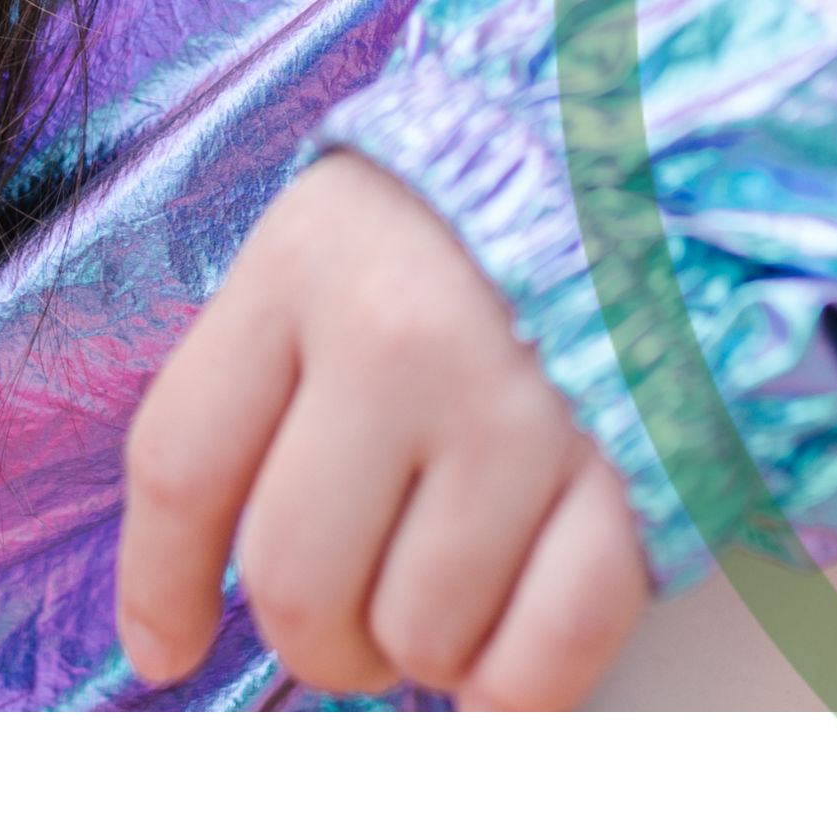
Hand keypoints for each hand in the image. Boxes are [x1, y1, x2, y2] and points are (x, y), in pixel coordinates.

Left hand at [113, 151, 654, 708]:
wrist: (673, 146)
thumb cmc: (487, 216)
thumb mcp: (338, 244)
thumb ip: (261, 388)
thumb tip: (182, 606)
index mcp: (307, 266)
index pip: (183, 469)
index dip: (163, 588)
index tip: (169, 647)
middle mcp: (404, 337)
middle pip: (297, 581)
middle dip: (320, 640)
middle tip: (357, 622)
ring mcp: (527, 407)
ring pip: (423, 632)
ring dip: (428, 651)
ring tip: (456, 594)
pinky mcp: (642, 466)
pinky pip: (554, 647)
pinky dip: (522, 691)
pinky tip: (512, 662)